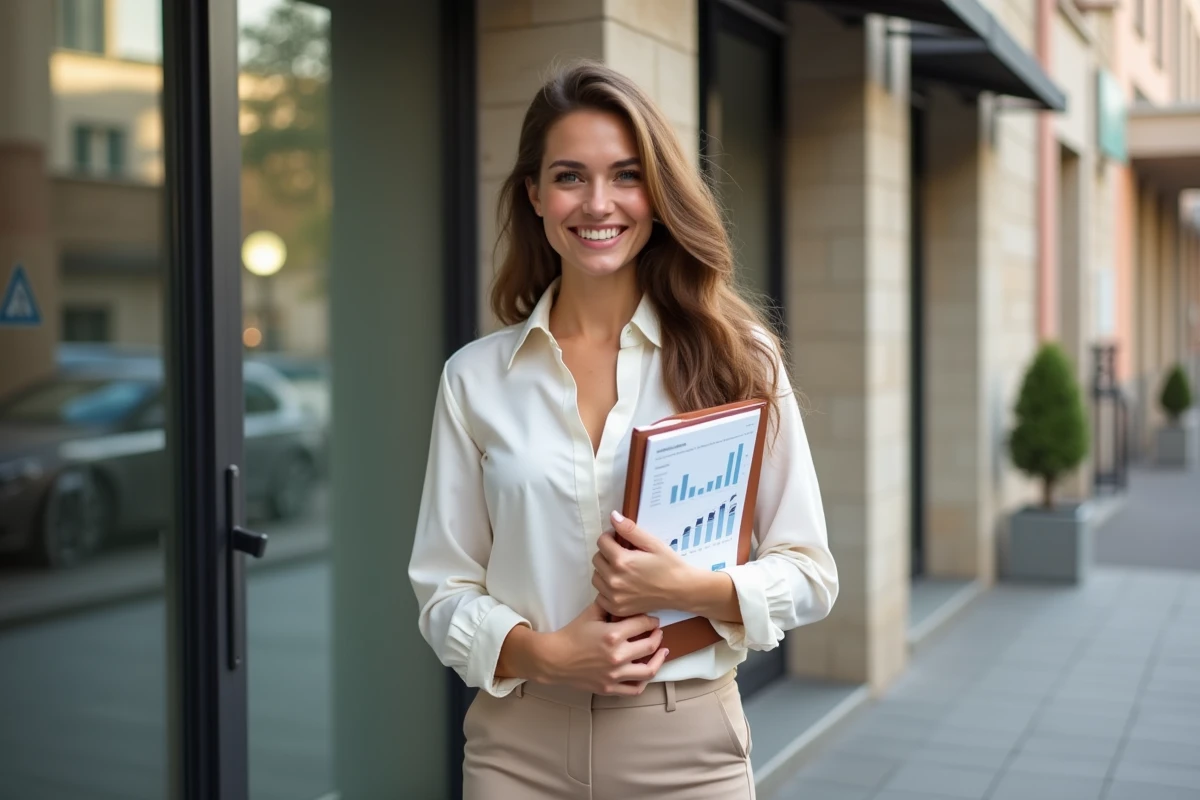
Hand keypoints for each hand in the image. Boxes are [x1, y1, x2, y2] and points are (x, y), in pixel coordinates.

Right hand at [539, 601, 668, 694]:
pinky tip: (646, 672)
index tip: (652, 620)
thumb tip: (623, 597)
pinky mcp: (610, 688)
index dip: (651, 621)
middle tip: (658, 632)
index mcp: (613, 635)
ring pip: (648, 671)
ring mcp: (614, 674)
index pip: (643, 625)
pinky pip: (634, 689)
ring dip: (658, 660)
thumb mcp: (590, 614)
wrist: (554, 659)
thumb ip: (608, 604)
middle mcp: (617, 656)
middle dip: (657, 636)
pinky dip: (644, 682)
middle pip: (650, 646)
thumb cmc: (571, 635)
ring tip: (661, 652)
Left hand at [592, 510, 691, 617]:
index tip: (619, 539)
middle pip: (596, 559)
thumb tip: (613, 516)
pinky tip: (620, 585)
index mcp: (622, 561)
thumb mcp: (652, 543)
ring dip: (604, 570)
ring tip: (621, 569)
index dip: (610, 537)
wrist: (681, 590)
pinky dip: (606, 589)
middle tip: (622, 554)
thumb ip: (629, 530)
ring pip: (596, 577)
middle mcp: (614, 580)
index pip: (601, 542)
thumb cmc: (669, 565)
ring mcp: (614, 596)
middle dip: (607, 552)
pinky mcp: (617, 607)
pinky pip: (600, 595)